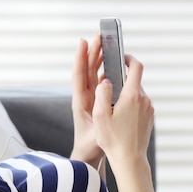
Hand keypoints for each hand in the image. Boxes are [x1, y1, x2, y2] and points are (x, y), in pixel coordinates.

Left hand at [70, 35, 104, 168]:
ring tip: (105, 43)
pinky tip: (112, 63)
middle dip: (92, 52)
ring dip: (99, 58)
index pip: (80, 75)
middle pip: (88, 69)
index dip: (81, 57)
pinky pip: (102, 81)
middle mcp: (84, 96)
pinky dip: (106, 70)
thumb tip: (104, 88)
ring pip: (94, 73)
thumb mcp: (97, 130)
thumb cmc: (91, 145)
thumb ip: (100, 111)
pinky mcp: (99, 101)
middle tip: (99, 36)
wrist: (89, 156)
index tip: (83, 41)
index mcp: (81, 101)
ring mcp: (91, 98)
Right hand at [92, 55, 153, 174]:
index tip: (121, 57)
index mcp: (132, 96)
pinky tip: (119, 118)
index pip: (136, 67)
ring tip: (111, 107)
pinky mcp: (149, 118)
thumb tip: (106, 81)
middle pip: (134, 81)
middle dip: (121, 81)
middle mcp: (144, 100)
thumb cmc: (113, 139)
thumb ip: (102, 93)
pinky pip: (139, 105)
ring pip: (136, 94)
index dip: (129, 58)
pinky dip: (130, 105)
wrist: (130, 160)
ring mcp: (149, 109)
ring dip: (125, 95)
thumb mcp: (100, 115)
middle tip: (107, 87)